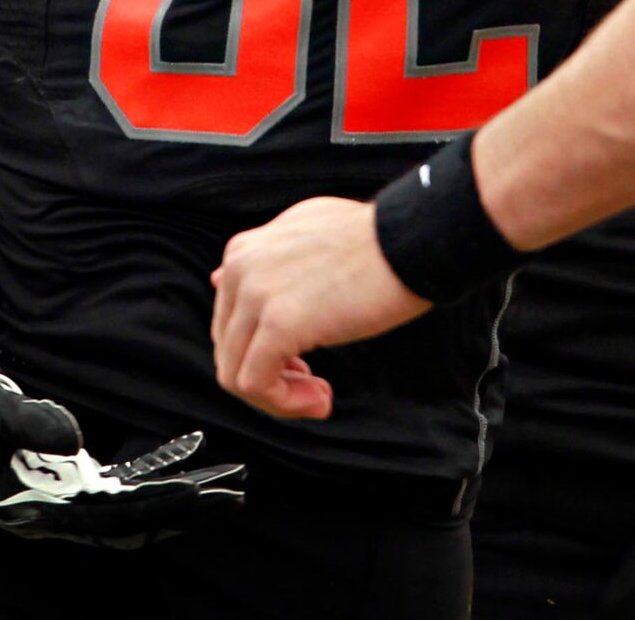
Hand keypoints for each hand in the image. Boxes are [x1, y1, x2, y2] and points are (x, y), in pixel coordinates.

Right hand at [0, 351, 244, 546]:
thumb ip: (27, 423)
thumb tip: (75, 437)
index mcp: (36, 503)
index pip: (111, 514)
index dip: (159, 507)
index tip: (202, 493)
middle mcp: (53, 507)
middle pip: (132, 517)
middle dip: (183, 507)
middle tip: (234, 490)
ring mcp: (58, 493)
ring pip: (130, 504)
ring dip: (176, 494)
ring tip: (222, 483)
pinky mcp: (61, 473)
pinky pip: (115, 483)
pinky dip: (152, 475)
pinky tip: (182, 460)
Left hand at [210, 196, 428, 419]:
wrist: (413, 240)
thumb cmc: (377, 241)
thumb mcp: (308, 231)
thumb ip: (266, 256)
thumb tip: (221, 278)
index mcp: (246, 251)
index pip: (230, 322)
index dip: (262, 351)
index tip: (301, 364)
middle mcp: (242, 269)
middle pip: (230, 350)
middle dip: (271, 377)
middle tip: (313, 386)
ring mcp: (256, 296)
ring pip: (236, 374)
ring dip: (279, 398)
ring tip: (318, 397)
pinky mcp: (279, 324)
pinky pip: (257, 385)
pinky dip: (284, 404)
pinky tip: (320, 399)